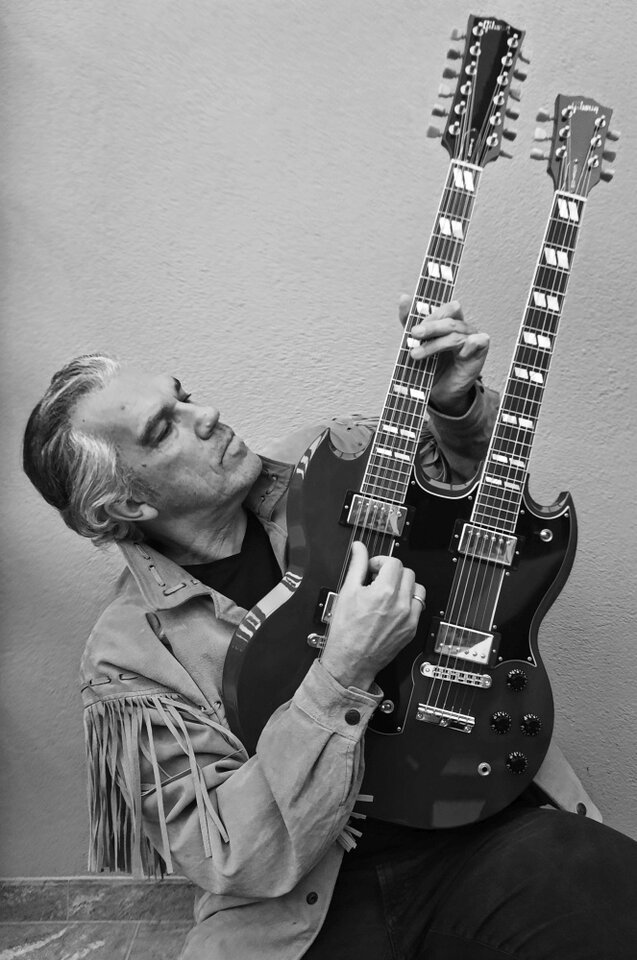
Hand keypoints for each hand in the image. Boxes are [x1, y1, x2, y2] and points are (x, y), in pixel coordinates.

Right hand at [321, 541, 425, 690]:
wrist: (350, 661)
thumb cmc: (346, 632)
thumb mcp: (347, 592)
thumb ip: (357, 566)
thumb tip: (359, 548)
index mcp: (384, 592)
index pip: (393, 562)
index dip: (380, 562)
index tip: (372, 568)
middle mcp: (400, 604)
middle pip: (407, 573)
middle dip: (392, 572)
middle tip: (377, 580)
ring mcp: (409, 618)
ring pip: (417, 588)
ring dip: (404, 586)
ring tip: (388, 593)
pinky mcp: (411, 629)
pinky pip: (418, 607)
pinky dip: (408, 602)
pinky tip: (393, 607)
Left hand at [398, 296, 489, 414]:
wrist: (441, 393)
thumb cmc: (432, 366)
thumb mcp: (417, 343)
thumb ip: (410, 322)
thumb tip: (403, 298)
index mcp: (448, 321)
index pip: (443, 309)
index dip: (429, 314)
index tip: (412, 325)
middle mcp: (461, 327)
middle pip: (449, 319)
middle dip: (430, 326)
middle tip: (414, 334)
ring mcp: (472, 338)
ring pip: (455, 334)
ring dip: (434, 344)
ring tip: (417, 354)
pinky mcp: (479, 351)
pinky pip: (478, 341)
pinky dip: (469, 344)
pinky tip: (460, 353)